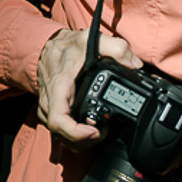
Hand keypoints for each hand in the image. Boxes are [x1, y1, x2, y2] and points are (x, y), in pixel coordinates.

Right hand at [37, 28, 141, 145]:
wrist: (47, 46)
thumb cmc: (67, 46)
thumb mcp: (91, 39)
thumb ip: (116, 47)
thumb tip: (135, 64)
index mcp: (59, 88)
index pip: (58, 121)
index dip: (75, 133)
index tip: (94, 132)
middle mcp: (51, 103)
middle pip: (62, 136)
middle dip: (84, 142)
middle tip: (104, 133)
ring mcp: (49, 109)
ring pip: (61, 137)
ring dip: (80, 141)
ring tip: (100, 132)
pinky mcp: (52, 113)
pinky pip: (61, 132)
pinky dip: (75, 136)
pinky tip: (90, 130)